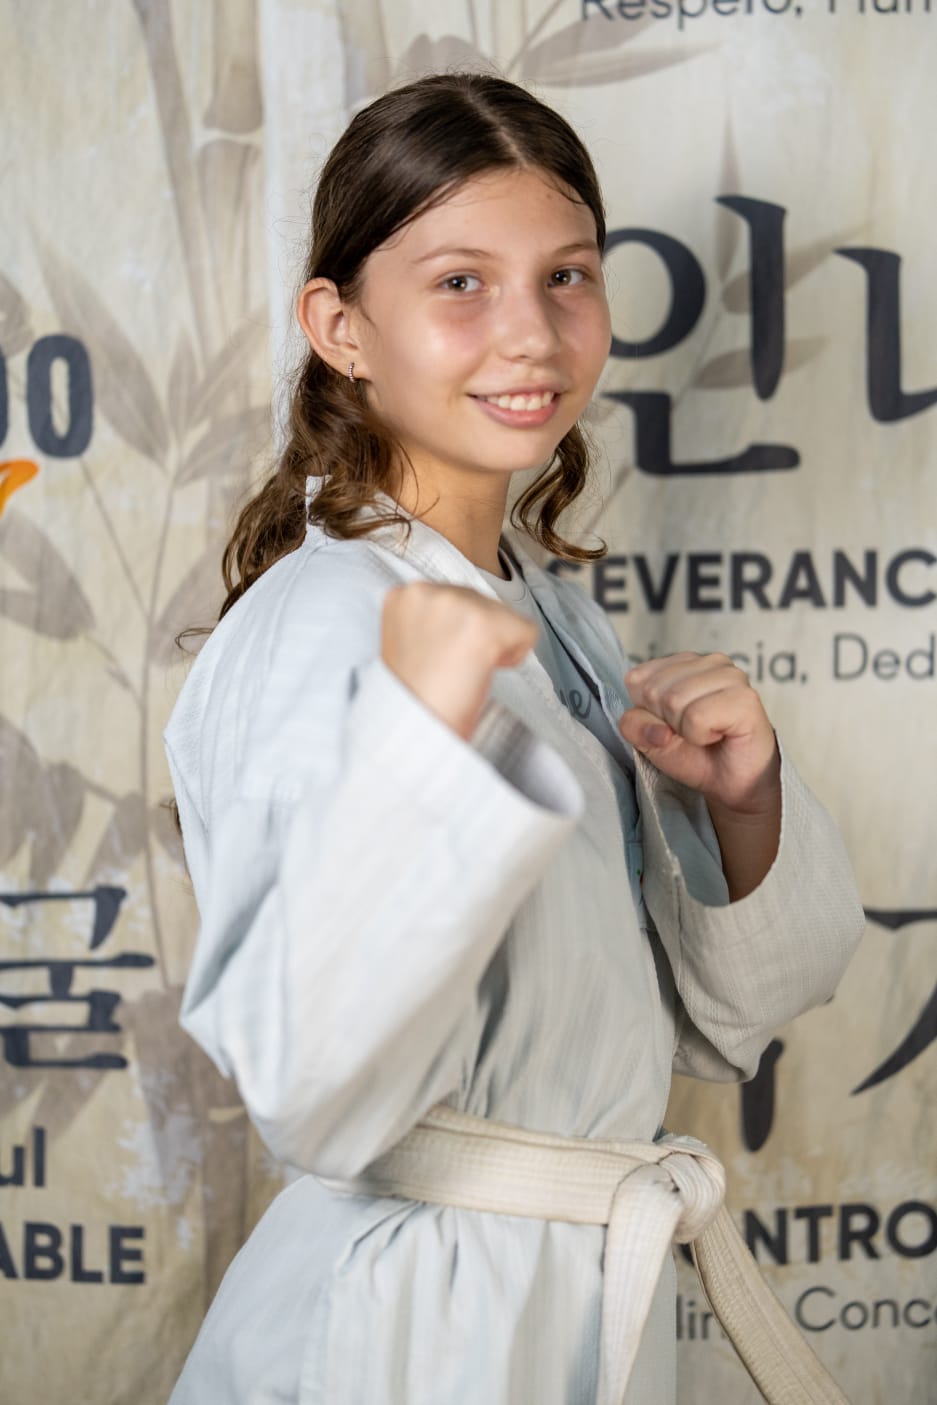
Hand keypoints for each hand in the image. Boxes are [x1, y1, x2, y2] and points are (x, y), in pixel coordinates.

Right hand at [381, 582, 537, 741]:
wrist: (413, 730)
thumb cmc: (417, 697)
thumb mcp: (412, 642)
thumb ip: (435, 620)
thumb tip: (472, 618)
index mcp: (404, 595)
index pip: (457, 599)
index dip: (458, 633)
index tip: (442, 659)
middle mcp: (427, 591)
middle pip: (483, 602)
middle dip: (479, 636)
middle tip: (453, 671)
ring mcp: (455, 604)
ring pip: (505, 616)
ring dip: (496, 646)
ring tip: (464, 673)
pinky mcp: (484, 624)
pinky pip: (526, 631)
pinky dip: (515, 656)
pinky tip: (483, 674)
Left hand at [619, 653, 780, 898]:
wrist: (737, 793)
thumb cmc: (698, 764)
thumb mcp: (655, 744)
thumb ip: (639, 727)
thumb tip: (637, 721)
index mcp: (686, 664)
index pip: (638, 677)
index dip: (644, 712)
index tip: (669, 733)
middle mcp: (712, 662)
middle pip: (653, 687)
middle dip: (662, 722)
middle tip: (690, 742)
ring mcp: (733, 678)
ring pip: (673, 699)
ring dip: (682, 731)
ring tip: (704, 742)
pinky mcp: (748, 703)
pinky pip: (698, 714)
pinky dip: (700, 734)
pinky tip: (717, 742)